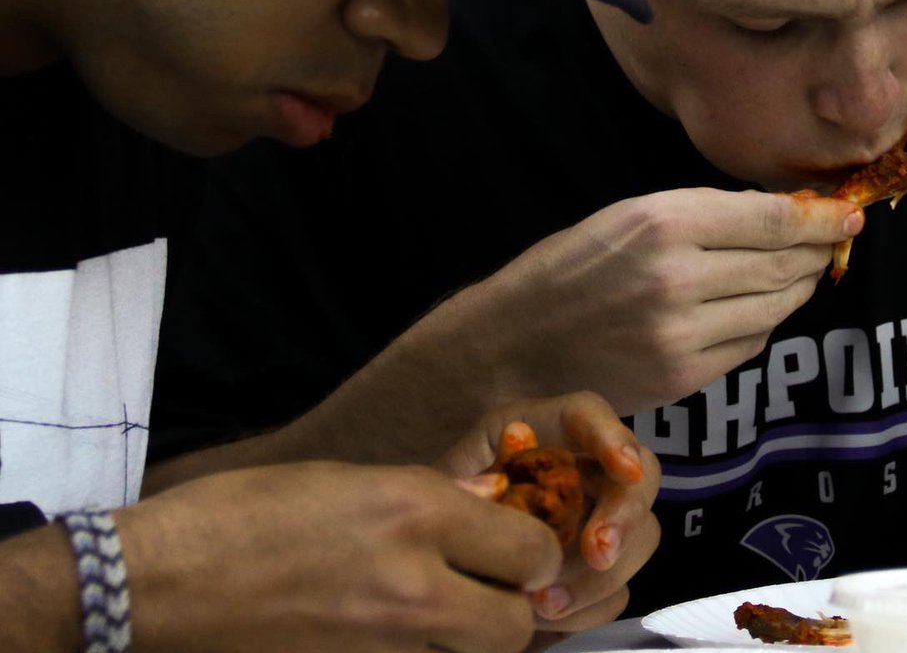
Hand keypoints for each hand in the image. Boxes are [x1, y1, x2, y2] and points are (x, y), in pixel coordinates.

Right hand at [116, 461, 560, 652]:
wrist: (165, 580)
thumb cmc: (250, 509)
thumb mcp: (351, 477)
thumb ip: (428, 497)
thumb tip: (486, 504)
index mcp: (415, 510)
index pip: (528, 548)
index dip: (534, 549)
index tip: (519, 545)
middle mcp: (413, 583)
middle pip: (517, 623)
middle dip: (516, 606)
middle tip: (493, 587)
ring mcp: (384, 646)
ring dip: (474, 636)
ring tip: (450, 610)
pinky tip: (402, 634)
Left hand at [439, 391, 661, 632]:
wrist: (441, 558)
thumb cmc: (443, 509)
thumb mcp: (446, 484)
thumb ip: (470, 483)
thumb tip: (497, 488)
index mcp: (543, 429)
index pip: (590, 414)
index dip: (613, 436)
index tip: (625, 468)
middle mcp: (583, 465)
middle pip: (640, 474)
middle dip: (624, 516)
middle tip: (596, 555)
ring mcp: (599, 515)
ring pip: (641, 536)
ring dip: (600, 575)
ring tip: (544, 604)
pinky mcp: (599, 566)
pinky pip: (618, 588)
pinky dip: (588, 606)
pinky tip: (547, 614)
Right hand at [442, 187, 860, 414]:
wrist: (516, 344)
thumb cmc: (567, 268)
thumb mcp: (627, 216)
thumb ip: (700, 214)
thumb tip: (777, 214)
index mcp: (660, 221)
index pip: (768, 217)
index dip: (818, 215)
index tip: (847, 210)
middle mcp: (677, 277)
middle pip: (781, 263)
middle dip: (817, 250)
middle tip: (834, 239)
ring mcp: (682, 334)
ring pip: (774, 307)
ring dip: (798, 287)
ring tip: (804, 270)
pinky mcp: (682, 378)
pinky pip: (748, 344)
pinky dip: (764, 322)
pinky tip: (757, 307)